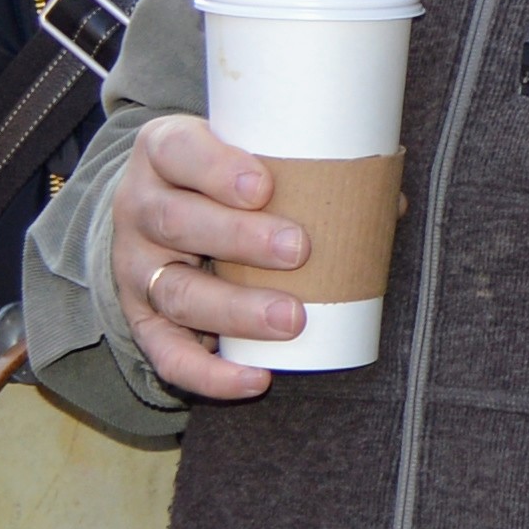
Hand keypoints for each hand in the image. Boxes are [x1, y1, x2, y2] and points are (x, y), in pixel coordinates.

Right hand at [109, 114, 304, 401]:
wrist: (157, 219)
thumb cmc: (219, 182)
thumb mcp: (242, 157)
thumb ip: (303, 170)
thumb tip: (391, 202)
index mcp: (163, 153)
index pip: (177, 151)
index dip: (215, 168)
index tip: (264, 186)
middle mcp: (139, 208)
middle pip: (176, 222)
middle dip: (238, 238)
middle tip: (298, 249)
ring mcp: (137, 268)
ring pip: (176, 291)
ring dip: (236, 309)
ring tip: (292, 319)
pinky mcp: (143, 320)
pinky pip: (168, 355)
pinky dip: (210, 374)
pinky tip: (257, 378)